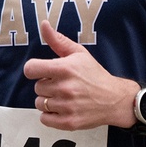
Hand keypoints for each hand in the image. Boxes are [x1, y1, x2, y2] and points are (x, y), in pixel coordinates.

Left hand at [23, 20, 137, 129]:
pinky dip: (50, 115)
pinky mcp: (68, 122)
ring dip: (48, 100)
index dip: (33, 70)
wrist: (114, 99)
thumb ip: (58, 40)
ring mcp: (67, 106)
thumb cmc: (94, 75)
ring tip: (63, 97)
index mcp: (65, 69)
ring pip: (40, 103)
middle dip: (46, 85)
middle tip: (61, 85)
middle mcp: (65, 88)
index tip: (41, 72)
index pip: (31, 69)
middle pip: (37, 87)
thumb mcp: (78, 53)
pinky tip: (62, 108)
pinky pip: (44, 119)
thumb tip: (44, 25)